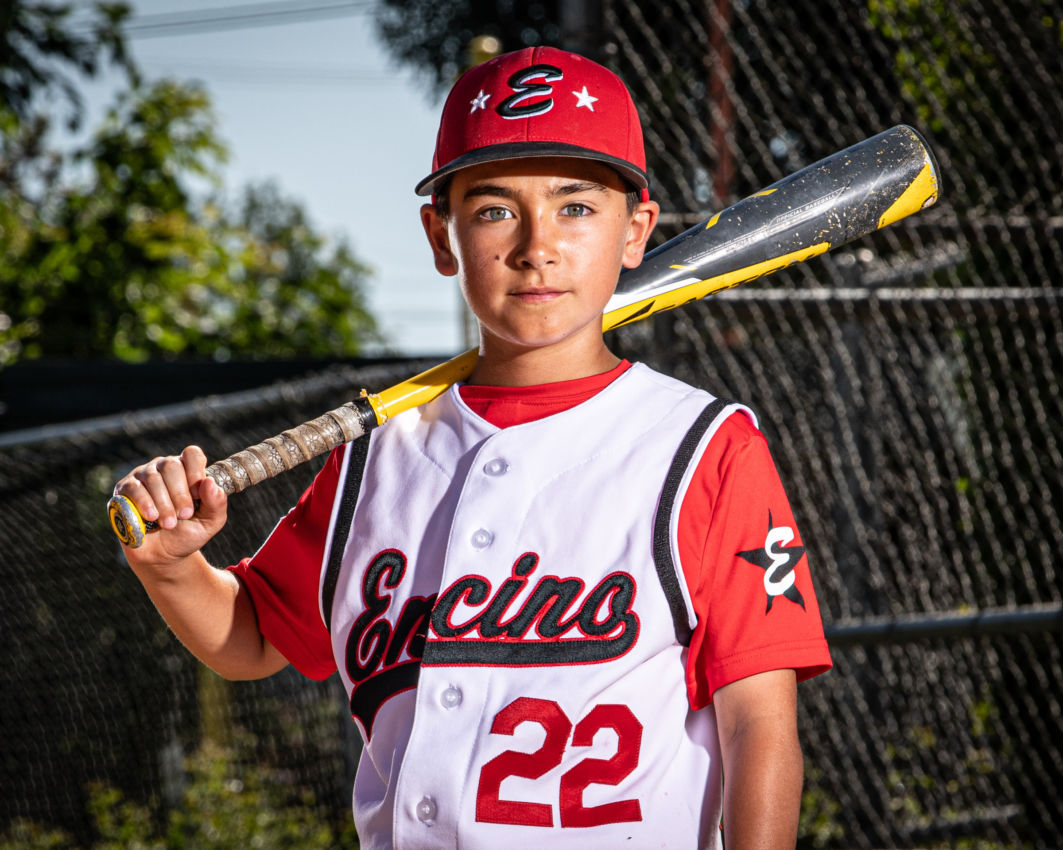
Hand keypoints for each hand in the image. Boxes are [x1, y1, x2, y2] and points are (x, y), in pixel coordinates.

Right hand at [112, 445, 227, 564]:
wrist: (163, 556)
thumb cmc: (188, 533)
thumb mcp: (210, 521)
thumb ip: (217, 502)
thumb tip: (209, 482)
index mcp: (187, 470)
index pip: (191, 454)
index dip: (195, 472)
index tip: (197, 496)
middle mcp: (164, 468)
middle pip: (171, 465)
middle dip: (180, 494)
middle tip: (184, 515)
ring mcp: (142, 477)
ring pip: (152, 478)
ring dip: (164, 503)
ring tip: (169, 524)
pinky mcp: (124, 490)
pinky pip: (133, 488)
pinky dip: (144, 503)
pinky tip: (151, 517)